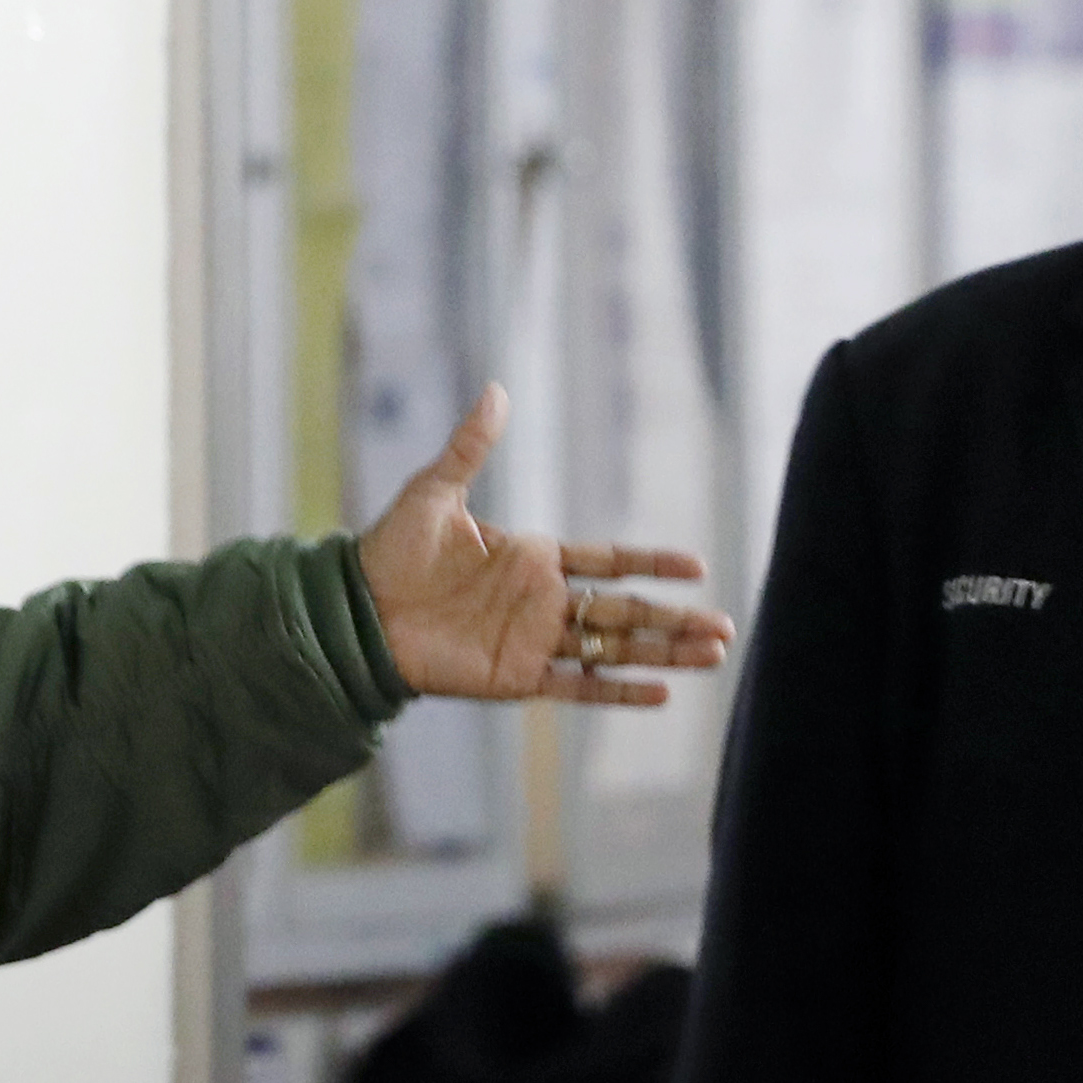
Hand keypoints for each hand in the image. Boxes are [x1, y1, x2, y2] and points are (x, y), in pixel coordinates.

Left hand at [356, 384, 732, 704]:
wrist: (355, 613)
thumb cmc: (390, 551)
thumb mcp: (434, 491)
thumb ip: (471, 446)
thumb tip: (495, 390)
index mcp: (533, 556)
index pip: (609, 560)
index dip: (652, 564)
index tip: (697, 568)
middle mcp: (542, 601)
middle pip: (626, 609)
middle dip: (677, 619)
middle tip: (726, 626)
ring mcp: (533, 641)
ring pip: (614, 647)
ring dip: (664, 653)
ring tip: (713, 656)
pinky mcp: (516, 677)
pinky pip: (578, 685)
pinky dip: (617, 689)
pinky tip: (661, 693)